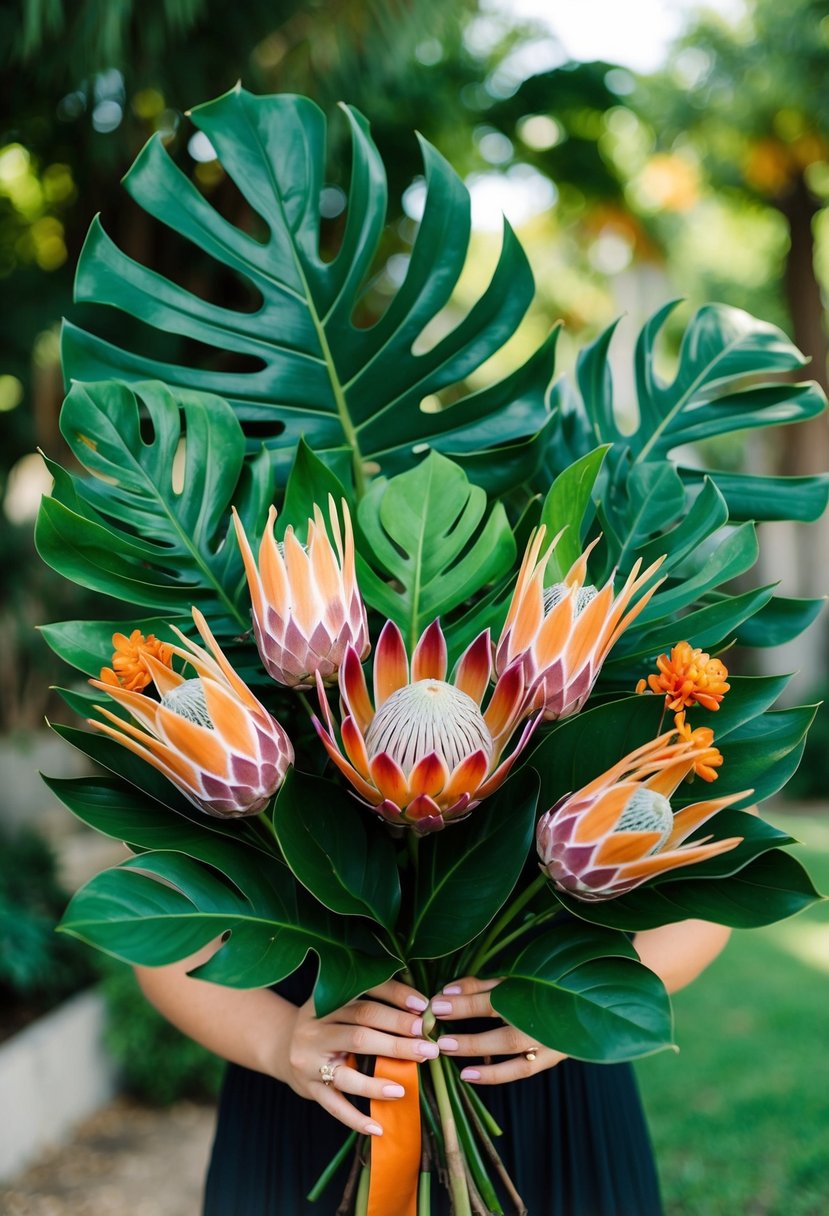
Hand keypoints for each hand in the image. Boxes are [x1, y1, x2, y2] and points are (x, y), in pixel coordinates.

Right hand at [284, 978, 436, 1134]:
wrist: (281, 1045)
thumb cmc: (326, 1023)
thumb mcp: (340, 1004)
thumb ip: (373, 1003)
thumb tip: (420, 1011)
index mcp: (327, 1000)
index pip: (366, 995)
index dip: (395, 998)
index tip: (423, 1006)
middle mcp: (315, 1028)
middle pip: (360, 1031)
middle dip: (397, 1039)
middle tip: (428, 1047)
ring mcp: (309, 1060)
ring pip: (346, 1072)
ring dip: (377, 1083)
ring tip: (404, 1089)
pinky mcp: (308, 1088)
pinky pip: (334, 1106)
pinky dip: (356, 1118)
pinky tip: (378, 1128)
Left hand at [430, 976, 565, 1083]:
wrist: (587, 1001)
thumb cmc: (542, 984)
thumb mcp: (510, 978)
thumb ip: (480, 986)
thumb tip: (447, 992)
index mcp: (534, 991)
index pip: (495, 1001)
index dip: (465, 1004)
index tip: (437, 1006)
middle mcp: (544, 1019)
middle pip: (505, 1032)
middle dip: (470, 1036)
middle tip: (439, 1038)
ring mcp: (552, 1041)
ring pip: (514, 1053)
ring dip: (479, 1054)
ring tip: (448, 1053)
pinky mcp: (553, 1057)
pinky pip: (523, 1070)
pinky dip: (495, 1074)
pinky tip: (470, 1074)